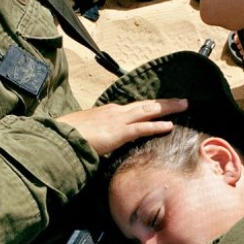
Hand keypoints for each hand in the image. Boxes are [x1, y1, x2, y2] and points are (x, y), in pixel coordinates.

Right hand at [59, 99, 187, 155]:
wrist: (60, 136)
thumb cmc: (67, 135)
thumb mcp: (84, 132)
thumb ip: (95, 136)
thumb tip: (98, 142)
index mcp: (107, 112)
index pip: (132, 109)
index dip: (148, 107)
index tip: (159, 106)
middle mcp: (115, 112)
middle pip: (145, 105)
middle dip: (164, 103)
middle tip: (182, 101)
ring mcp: (118, 120)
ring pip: (148, 111)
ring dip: (167, 108)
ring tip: (184, 105)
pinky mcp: (119, 132)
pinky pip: (142, 128)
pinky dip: (157, 126)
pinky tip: (170, 126)